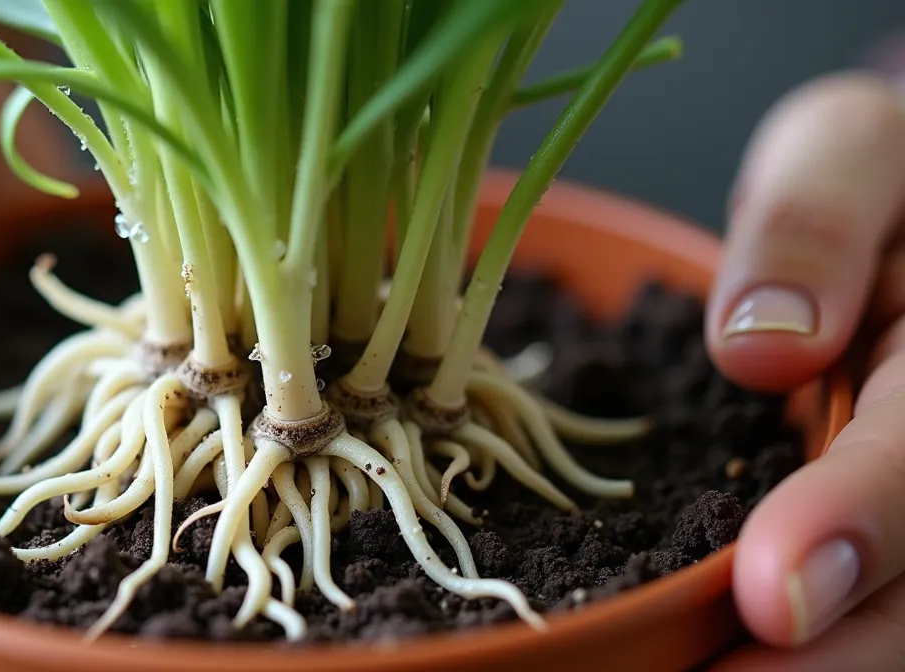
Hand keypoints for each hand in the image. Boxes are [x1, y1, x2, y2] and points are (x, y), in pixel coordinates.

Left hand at [704, 71, 904, 668]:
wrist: (895, 214)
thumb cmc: (871, 176)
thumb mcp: (846, 153)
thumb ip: (816, 224)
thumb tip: (761, 344)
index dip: (856, 526)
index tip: (772, 598)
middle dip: (829, 660)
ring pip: (899, 618)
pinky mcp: (882, 536)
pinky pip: (853, 604)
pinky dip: (783, 652)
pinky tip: (689, 665)